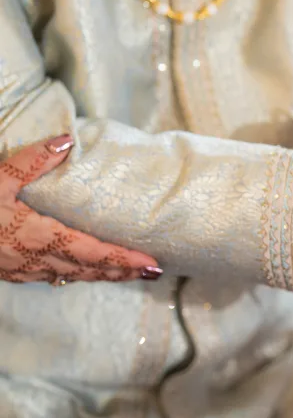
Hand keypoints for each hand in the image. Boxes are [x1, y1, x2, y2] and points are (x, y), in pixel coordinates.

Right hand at [0, 135, 161, 283]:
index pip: (93, 252)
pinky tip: (84, 271)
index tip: (152, 264)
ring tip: (130, 273)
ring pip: (73, 276)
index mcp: (38, 236)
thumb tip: (66, 141)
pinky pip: (52, 277)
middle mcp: (35, 258)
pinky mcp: (11, 272)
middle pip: (89, 269)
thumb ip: (32, 160)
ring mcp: (23, 269)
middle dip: (123, 271)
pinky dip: (76, 275)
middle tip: (154, 272)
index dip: (125, 260)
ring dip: (103, 276)